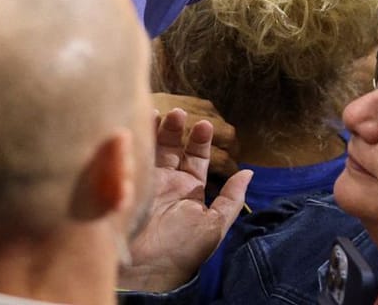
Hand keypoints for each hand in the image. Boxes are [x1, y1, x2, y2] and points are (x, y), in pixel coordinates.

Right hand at [119, 108, 253, 292]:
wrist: (146, 265)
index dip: (200, 141)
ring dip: (158, 130)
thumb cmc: (183, 249)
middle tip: (180, 112)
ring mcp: (146, 181)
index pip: (196, 159)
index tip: (204, 125)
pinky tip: (139, 124)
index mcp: (189, 191)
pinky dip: (135, 140)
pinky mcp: (127, 180)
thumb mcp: (214, 224)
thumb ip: (231, 198)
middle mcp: (167, 184)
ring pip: (152, 148)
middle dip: (176, 129)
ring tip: (166, 113)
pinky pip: (132, 156)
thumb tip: (249, 172)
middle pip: (172, 147)